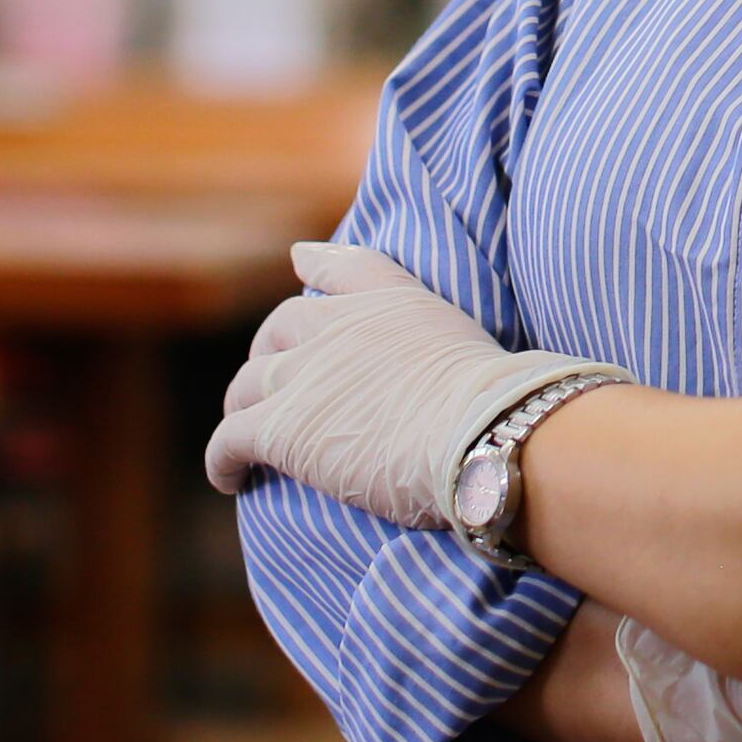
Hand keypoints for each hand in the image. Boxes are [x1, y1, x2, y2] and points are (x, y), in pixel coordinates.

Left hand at [202, 241, 623, 528]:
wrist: (482, 434)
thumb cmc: (503, 409)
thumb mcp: (482, 352)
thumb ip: (464, 349)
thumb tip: (518, 374)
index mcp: (388, 297)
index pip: (339, 266)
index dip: (315, 265)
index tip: (299, 261)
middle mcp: (334, 324)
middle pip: (279, 329)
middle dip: (272, 353)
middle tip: (277, 385)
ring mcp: (301, 374)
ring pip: (247, 385)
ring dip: (243, 408)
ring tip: (248, 434)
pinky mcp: (278, 427)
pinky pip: (228, 440)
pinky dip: (223, 460)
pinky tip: (230, 480)